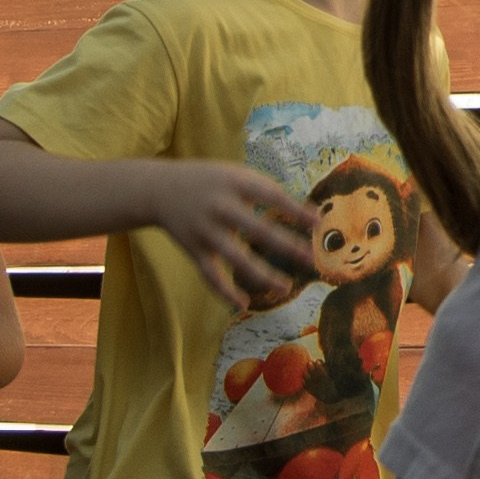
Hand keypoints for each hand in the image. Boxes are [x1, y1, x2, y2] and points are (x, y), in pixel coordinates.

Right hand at [143, 161, 314, 311]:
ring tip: (285, 287)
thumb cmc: (211, 181)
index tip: (319, 222)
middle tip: (311, 260)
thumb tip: (299, 214)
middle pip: (258, 229)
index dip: (295, 210)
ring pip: (236, 258)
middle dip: (286, 246)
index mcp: (237, 183)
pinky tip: (244, 303)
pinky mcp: (194, 250)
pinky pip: (211, 276)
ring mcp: (206, 231)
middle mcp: (221, 207)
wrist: (160, 189)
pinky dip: (225, 292)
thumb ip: (264, 190)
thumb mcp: (236, 174)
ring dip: (262, 275)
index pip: (272, 196)